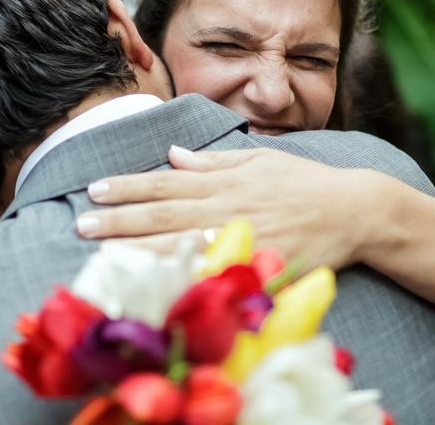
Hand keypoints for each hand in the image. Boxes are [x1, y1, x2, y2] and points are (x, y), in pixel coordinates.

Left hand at [76, 146, 373, 270]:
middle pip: (164, 213)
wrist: (352, 211)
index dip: (129, 186)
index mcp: (225, 180)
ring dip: (137, 247)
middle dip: (120, 219)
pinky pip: (210, 271)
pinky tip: (151, 281)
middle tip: (82, 223)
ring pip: (180, 243)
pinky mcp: (255, 263)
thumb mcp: (260, 159)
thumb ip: (214, 160)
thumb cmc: (305, 182)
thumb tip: (173, 153)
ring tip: (101, 251)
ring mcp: (240, 237)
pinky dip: (179, 276)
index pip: (167, 181)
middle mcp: (226, 207)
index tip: (95, 190)